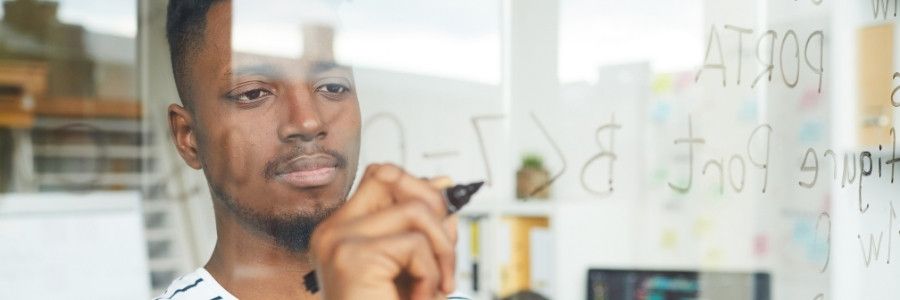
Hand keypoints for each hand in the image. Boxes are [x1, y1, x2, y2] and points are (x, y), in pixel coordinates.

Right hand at [310, 164, 457, 299]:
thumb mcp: (411, 268)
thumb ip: (423, 228)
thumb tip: (444, 185)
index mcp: (339, 232)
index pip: (379, 177)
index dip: (417, 185)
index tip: (442, 209)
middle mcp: (331, 232)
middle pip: (393, 178)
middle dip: (435, 211)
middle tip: (446, 257)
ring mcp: (338, 241)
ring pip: (415, 211)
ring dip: (440, 253)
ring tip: (434, 287)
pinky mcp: (353, 256)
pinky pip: (416, 245)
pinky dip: (430, 276)